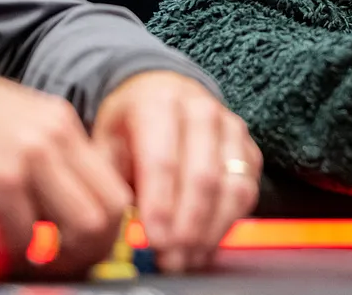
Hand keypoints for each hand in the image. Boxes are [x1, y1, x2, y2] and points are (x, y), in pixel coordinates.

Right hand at [0, 66, 130, 275]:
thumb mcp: (20, 123)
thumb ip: (47, 157)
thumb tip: (64, 204)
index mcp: (65, 126)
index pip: (116, 185)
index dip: (108, 228)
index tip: (87, 247)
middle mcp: (58, 138)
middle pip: (111, 209)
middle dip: (92, 248)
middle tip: (65, 263)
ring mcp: (32, 157)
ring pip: (84, 224)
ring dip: (60, 254)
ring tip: (35, 259)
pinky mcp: (0, 180)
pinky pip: (28, 233)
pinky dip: (17, 251)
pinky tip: (3, 249)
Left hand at [92, 71, 261, 273]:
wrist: (163, 92)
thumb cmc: (129, 126)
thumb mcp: (103, 142)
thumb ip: (105, 180)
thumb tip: (105, 225)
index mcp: (158, 103)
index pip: (162, 159)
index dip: (160, 204)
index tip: (153, 240)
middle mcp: (201, 110)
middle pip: (202, 175)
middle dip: (188, 224)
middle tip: (171, 258)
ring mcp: (231, 128)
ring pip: (231, 184)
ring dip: (211, 228)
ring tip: (188, 258)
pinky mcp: (248, 148)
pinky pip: (247, 190)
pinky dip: (228, 222)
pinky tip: (206, 245)